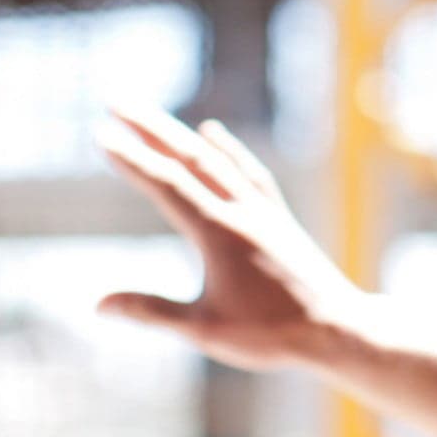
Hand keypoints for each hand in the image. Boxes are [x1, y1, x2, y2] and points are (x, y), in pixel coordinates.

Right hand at [97, 106, 365, 371]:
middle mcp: (242, 212)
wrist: (338, 329)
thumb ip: (152, 311)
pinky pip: (248, 172)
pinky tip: (213, 133)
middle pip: (190, 158)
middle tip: (115, 101)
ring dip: (181, 135)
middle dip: (149, 128)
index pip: (167, 185)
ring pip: (217, 160)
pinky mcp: (278, 218)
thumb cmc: (271, 335)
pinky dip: (227, 150)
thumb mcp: (205, 329)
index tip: (101, 134)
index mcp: (219, 234)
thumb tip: (98, 305)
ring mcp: (263, 212)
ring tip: (151, 115)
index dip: (132, 159)